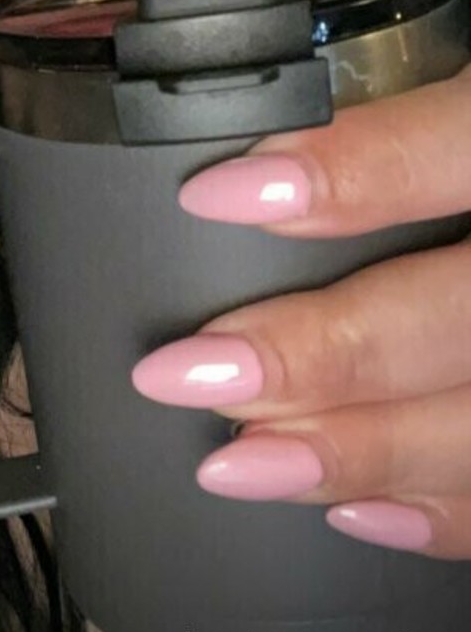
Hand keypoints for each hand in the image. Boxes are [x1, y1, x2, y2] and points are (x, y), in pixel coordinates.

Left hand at [130, 64, 470, 557]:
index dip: (349, 174)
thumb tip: (260, 155)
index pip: (462, 144)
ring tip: (238, 460)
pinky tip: (359, 510)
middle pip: (467, 319)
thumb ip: (418, 117)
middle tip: (188, 371)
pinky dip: (452, 514)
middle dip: (324, 356)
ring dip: (364, 451)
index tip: (219, 194)